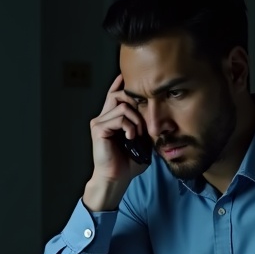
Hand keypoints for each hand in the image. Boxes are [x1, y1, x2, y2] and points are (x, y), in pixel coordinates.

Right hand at [83, 74, 151, 210]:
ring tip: (137, 134)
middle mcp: (102, 118)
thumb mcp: (141, 141)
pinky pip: (119, 118)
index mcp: (111, 119)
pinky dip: (129, 127)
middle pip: (119, 94)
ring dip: (136, 120)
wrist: (116, 178)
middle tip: (143, 121)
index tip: (128, 75)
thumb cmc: (128, 163)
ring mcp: (99, 122)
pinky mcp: (98, 129)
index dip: (121, 84)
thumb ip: (144, 126)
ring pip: (123, 106)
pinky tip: (131, 137)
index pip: (114, 95)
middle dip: (135, 102)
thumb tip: (156, 113)